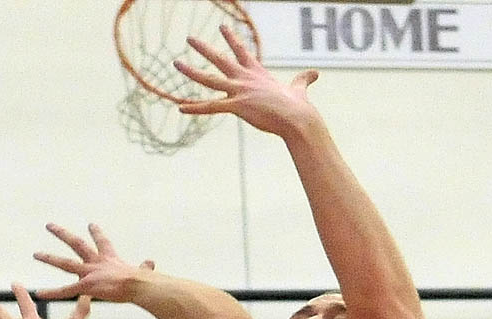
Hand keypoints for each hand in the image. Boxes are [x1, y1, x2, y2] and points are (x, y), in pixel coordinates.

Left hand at [33, 223, 154, 301]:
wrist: (137, 285)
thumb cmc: (143, 281)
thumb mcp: (143, 271)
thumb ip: (144, 268)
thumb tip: (152, 263)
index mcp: (111, 259)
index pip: (102, 243)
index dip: (96, 234)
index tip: (90, 225)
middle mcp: (97, 262)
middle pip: (76, 244)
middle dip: (62, 234)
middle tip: (50, 226)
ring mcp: (89, 273)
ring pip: (65, 263)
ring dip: (50, 258)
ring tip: (36, 254)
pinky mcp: (85, 286)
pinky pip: (65, 290)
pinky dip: (52, 293)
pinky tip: (39, 293)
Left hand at [174, 26, 318, 136]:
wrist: (297, 117)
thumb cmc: (298, 107)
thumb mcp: (299, 89)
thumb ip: (303, 80)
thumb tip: (315, 74)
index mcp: (258, 73)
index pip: (242, 51)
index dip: (232, 39)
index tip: (223, 27)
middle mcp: (245, 78)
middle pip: (220, 59)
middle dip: (204, 48)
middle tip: (190, 39)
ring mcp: (239, 91)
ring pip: (209, 78)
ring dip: (191, 71)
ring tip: (176, 63)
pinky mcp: (237, 106)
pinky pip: (211, 107)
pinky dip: (195, 108)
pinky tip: (181, 108)